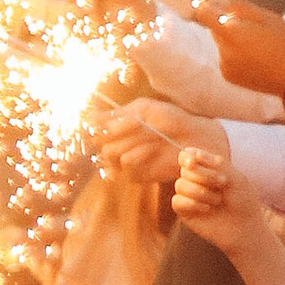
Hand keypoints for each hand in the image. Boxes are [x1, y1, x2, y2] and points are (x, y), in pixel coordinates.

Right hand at [96, 99, 225, 186]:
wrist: (193, 136)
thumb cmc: (170, 118)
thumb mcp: (144, 108)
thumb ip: (119, 114)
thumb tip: (91, 117)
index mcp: (118, 127)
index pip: (96, 128)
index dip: (104, 124)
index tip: (123, 117)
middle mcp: (118, 144)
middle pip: (101, 142)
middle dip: (120, 133)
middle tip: (141, 127)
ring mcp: (125, 161)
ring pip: (111, 155)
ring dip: (130, 144)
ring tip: (151, 137)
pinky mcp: (136, 176)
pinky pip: (124, 168)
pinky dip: (137, 157)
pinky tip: (151, 151)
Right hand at [172, 146, 264, 258]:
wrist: (245, 228)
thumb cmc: (243, 201)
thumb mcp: (236, 178)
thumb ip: (217, 163)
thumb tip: (193, 153)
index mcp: (207, 168)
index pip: (188, 156)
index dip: (187, 157)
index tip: (194, 162)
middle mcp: (195, 180)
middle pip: (185, 170)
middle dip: (204, 176)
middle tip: (223, 184)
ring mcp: (189, 195)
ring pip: (180, 185)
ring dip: (202, 192)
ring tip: (217, 201)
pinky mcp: (184, 211)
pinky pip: (177, 201)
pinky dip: (193, 204)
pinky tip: (207, 210)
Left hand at [198, 0, 284, 98]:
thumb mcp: (266, 17)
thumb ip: (238, 6)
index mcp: (230, 33)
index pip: (202, 12)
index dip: (210, 5)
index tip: (221, 4)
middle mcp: (222, 50)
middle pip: (214, 27)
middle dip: (227, 22)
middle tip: (254, 27)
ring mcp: (224, 65)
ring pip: (221, 42)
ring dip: (233, 38)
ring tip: (259, 43)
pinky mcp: (228, 76)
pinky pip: (226, 57)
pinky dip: (236, 53)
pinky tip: (257, 57)